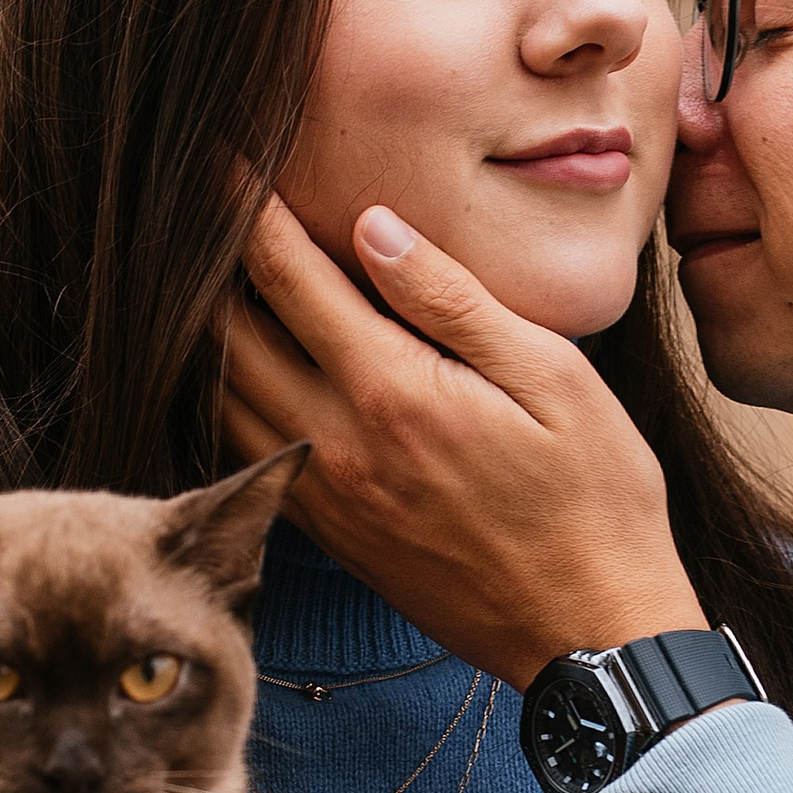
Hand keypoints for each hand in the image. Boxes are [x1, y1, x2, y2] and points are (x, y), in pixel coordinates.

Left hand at [225, 198, 704, 688]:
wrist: (591, 634)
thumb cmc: (597, 500)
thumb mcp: (554, 378)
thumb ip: (454, 300)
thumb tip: (375, 226)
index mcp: (392, 391)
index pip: (287, 277)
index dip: (245, 209)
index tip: (222, 158)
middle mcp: (339, 444)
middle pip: (229, 335)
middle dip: (206, 262)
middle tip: (196, 207)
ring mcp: (326, 497)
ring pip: (221, 397)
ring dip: (204, 332)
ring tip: (204, 275)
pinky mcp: (330, 535)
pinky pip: (245, 452)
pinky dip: (224, 398)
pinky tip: (238, 367)